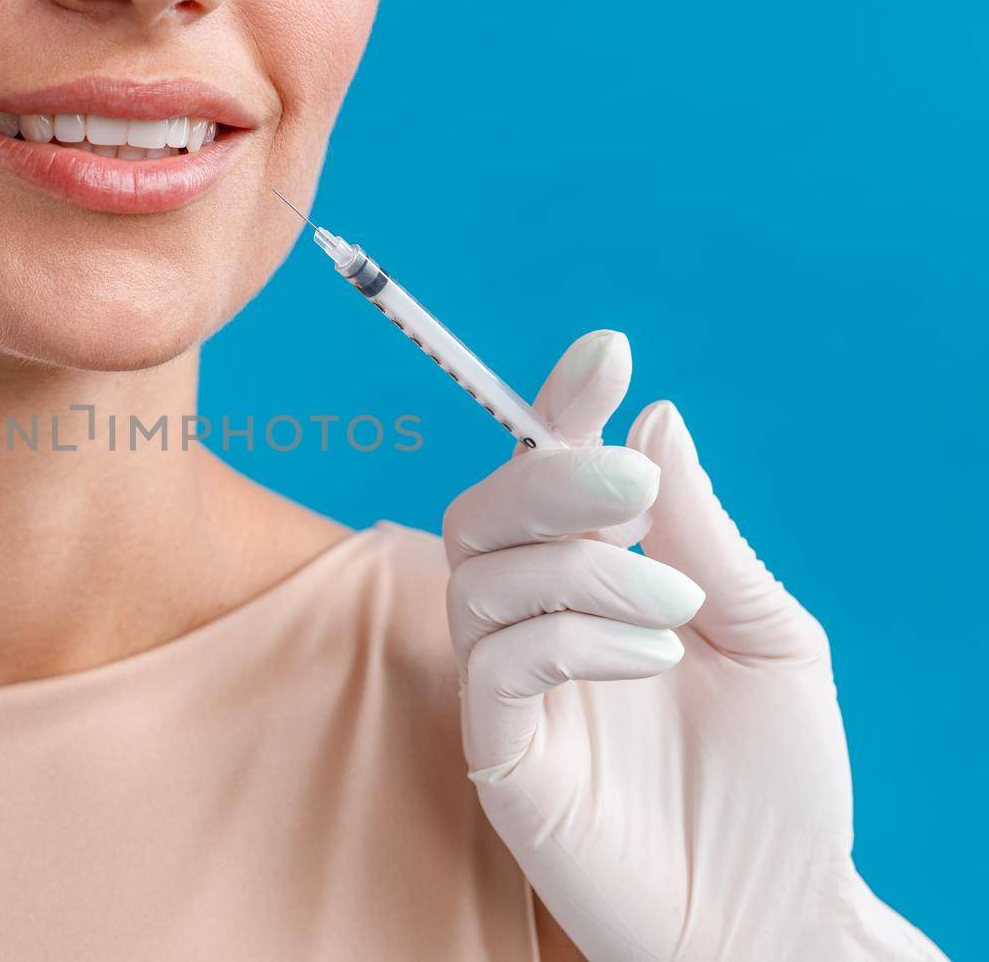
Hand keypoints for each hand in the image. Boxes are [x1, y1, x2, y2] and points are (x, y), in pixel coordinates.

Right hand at [445, 331, 944, 960]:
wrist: (773, 915)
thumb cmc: (780, 780)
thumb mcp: (771, 634)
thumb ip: (706, 532)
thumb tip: (657, 421)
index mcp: (599, 579)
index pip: (549, 475)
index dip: (563, 407)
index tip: (609, 355)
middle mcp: (541, 620)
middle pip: (484, 512)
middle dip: (552, 481)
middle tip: (635, 490)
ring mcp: (513, 687)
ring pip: (480, 578)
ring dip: (579, 569)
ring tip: (678, 606)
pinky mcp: (499, 752)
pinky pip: (494, 663)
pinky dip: (567, 637)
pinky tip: (651, 657)